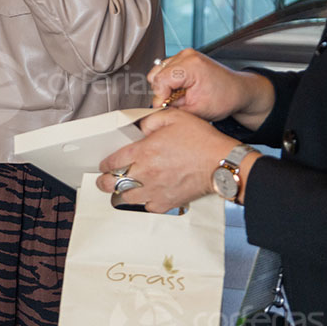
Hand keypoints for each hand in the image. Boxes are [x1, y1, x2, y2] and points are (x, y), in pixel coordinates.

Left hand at [96, 108, 240, 211]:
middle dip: (104, 183)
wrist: (222, 163)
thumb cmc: (202, 141)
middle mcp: (146, 173)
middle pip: (113, 184)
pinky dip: (144, 203)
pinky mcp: (169, 202)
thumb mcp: (173, 118)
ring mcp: (156, 190)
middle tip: (104, 181)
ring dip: (122, 194)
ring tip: (122, 190)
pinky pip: (148, 208)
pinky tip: (146, 197)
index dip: (104, 165)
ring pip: (127, 198)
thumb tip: (138, 127)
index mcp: (144, 152)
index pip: (112, 162)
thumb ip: (150, 121)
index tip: (104, 166)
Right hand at [148, 49, 274, 122]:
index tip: (164, 108)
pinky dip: (169, 82)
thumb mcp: (198, 111)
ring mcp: (185, 55)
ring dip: (165, 86)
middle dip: (162, 92)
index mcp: (191, 65)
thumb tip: (156, 109)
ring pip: (158, 71)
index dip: (160, 97)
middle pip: (157, 74)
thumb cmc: (226, 99)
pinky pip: (165, 69)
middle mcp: (186, 55)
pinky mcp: (184, 58)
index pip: (160, 80)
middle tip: (174, 103)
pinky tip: (181, 89)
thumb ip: (174, 110)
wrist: (239, 91)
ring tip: (180, 96)